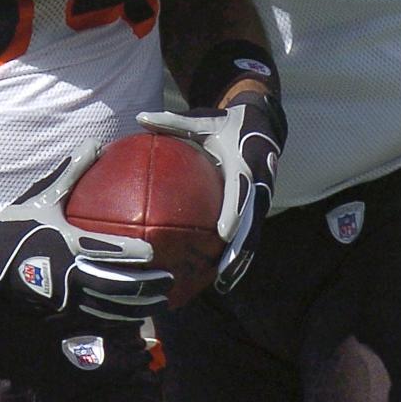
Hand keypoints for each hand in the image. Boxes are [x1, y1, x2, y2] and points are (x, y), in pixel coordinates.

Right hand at [0, 143, 172, 320]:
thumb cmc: (17, 224)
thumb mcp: (43, 195)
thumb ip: (71, 171)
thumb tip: (96, 142)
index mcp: (66, 244)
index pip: (105, 250)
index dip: (130, 253)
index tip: (153, 252)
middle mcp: (68, 274)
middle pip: (114, 285)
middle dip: (144, 286)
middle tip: (168, 281)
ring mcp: (64, 297)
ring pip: (108, 307)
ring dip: (137, 307)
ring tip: (160, 302)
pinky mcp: (59, 310)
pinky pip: (94, 318)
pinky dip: (118, 318)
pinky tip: (134, 317)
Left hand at [138, 91, 285, 291]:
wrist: (260, 126)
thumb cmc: (223, 124)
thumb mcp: (202, 120)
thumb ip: (173, 122)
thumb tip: (140, 117)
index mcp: (246, 163)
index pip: (242, 192)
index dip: (235, 213)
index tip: (224, 233)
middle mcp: (258, 186)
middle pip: (252, 223)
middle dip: (240, 251)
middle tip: (222, 274)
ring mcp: (260, 200)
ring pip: (253, 235)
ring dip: (240, 261)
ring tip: (221, 285)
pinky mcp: (257, 209)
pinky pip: (249, 234)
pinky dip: (238, 256)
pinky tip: (220, 277)